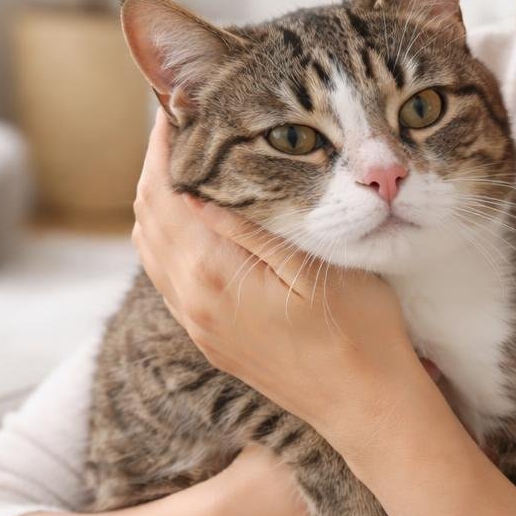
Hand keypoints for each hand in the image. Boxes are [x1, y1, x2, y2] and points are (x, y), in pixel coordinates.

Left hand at [131, 110, 434, 448]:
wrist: (366, 408)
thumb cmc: (360, 333)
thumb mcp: (315, 266)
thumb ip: (253, 227)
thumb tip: (200, 186)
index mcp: (214, 276)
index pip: (166, 194)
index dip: (166, 147)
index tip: (179, 107)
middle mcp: (192, 301)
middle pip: (148, 217)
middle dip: (158, 165)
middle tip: (183, 124)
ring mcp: (197, 323)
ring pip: (151, 247)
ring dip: (160, 200)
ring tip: (188, 161)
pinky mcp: (209, 338)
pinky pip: (167, 275)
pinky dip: (168, 235)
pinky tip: (197, 218)